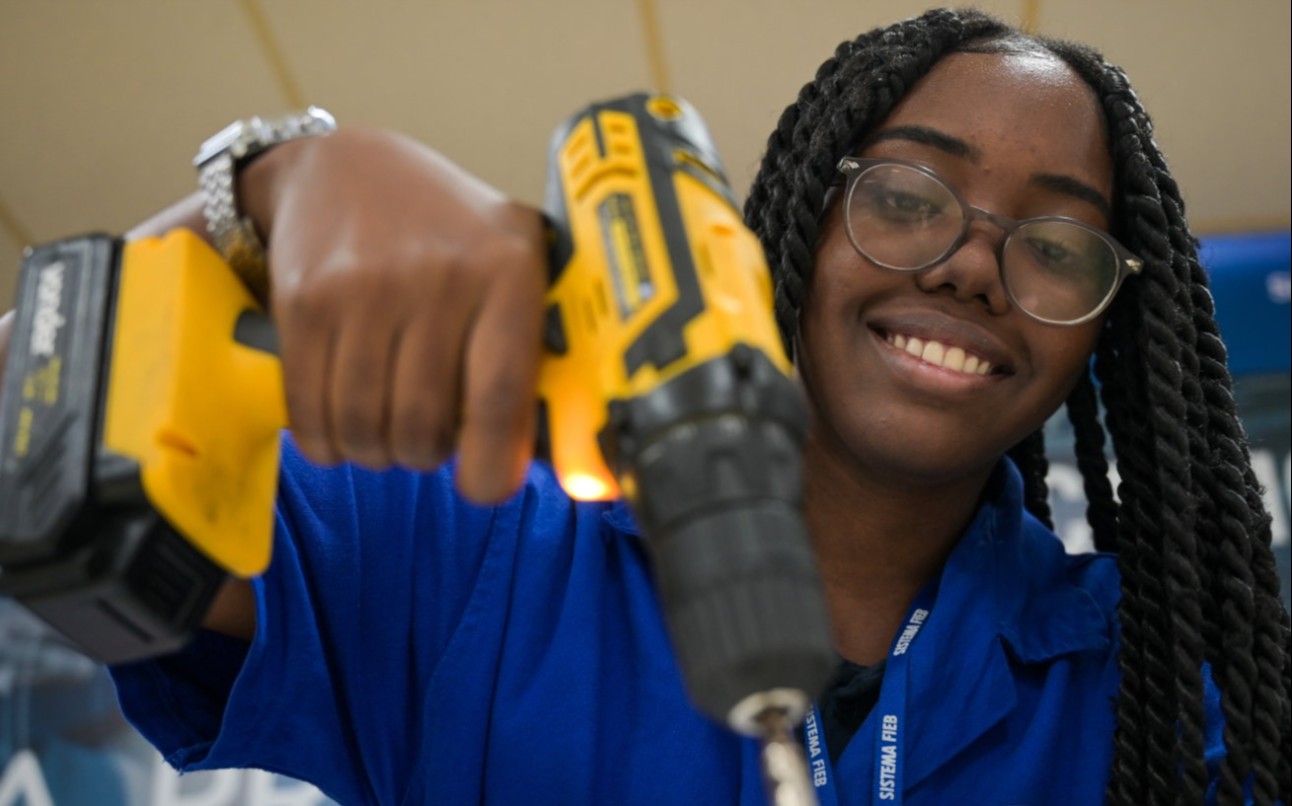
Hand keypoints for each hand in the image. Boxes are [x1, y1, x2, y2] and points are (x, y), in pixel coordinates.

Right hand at [241, 128, 546, 502]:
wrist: (347, 168)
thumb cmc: (449, 231)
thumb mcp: (514, 258)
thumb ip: (538, 342)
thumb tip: (564, 448)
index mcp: (507, 271)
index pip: (500, 397)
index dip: (491, 466)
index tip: (485, 487)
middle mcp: (438, 276)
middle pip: (424, 426)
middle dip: (424, 454)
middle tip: (427, 438)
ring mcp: (364, 288)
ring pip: (365, 428)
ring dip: (375, 450)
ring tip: (387, 429)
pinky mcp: (304, 302)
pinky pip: (310, 411)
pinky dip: (325, 439)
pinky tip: (340, 425)